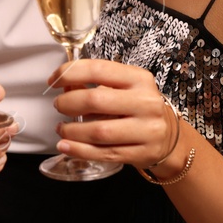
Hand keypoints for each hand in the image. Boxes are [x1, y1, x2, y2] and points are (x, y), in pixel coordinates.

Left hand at [49, 58, 179, 170]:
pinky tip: (65, 146)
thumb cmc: (138, 107)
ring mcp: (147, 130)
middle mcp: (146, 102)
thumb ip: (95, 84)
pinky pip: (103, 153)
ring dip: (72, 130)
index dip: (69, 73)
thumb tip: (63, 85)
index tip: (53, 80)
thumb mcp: (124, 88)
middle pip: (96, 100)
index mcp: (139, 78)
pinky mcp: (142, 153)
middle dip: (69, 103)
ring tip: (61, 128)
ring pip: (99, 131)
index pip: (98, 69)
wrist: (168, 137)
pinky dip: (79, 150)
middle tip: (58, 106)